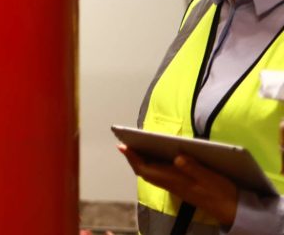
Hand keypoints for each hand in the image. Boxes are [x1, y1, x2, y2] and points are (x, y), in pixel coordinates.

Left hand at [118, 144, 238, 226]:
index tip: (123, 146)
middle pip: (145, 171)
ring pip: (152, 174)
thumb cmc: (222, 192)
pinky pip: (160, 175)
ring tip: (136, 147)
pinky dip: (153, 165)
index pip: (146, 169)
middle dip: (133, 158)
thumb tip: (177, 157)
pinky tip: (156, 157)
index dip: (133, 158)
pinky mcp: (181, 186)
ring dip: (142, 161)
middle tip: (125, 144)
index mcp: (175, 180)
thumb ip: (193, 168)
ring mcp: (176, 186)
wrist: (232, 210)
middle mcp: (171, 184)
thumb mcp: (210, 177)